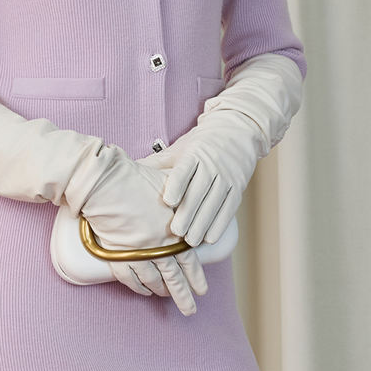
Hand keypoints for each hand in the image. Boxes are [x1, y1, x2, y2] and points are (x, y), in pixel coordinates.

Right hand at [78, 151, 207, 313]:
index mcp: (172, 232)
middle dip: (183, 296)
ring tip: (166, 297)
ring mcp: (136, 253)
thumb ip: (180, 199)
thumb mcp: (169, 187)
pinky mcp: (117, 255)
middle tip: (190, 310)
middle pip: (173, 278)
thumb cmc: (136, 180)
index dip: (196, 277)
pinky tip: (144, 291)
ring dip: (160, 291)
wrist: (105, 185)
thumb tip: (190, 201)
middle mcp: (157, 247)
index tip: (202, 290)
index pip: (189, 261)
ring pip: (152, 280)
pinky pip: (129, 278)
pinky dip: (137, 287)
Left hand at [151, 54, 305, 242]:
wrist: (238, 129)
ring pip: (214, 203)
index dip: (177, 186)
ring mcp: (227, 176)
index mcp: (194, 154)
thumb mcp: (181, 147)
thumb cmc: (202, 143)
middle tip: (176, 233)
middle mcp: (212, 165)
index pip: (185, 171)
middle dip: (188, 214)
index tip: (168, 201)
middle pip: (199, 192)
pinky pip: (229, 208)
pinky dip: (220, 224)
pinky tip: (209, 238)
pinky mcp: (238, 186)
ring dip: (202, 224)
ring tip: (190, 241)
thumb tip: (132, 171)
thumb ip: (159, 162)